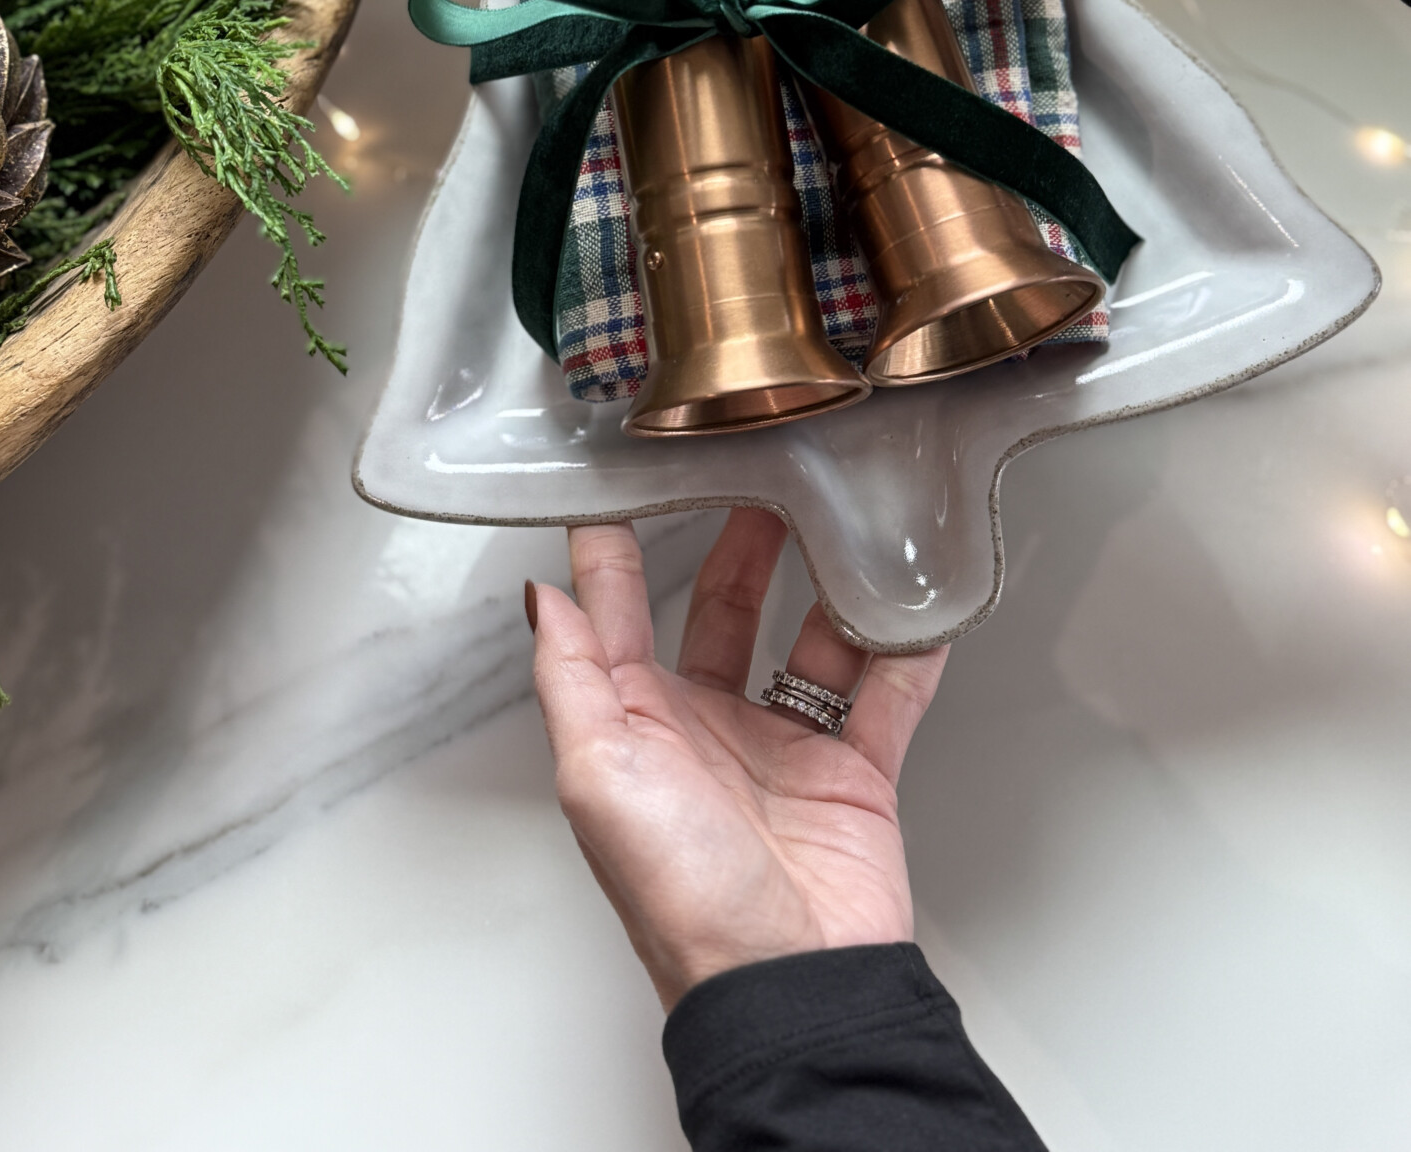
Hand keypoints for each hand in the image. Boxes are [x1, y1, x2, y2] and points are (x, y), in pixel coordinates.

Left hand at [528, 509, 946, 1011]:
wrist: (791, 980)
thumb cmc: (681, 894)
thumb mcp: (598, 775)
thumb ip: (571, 676)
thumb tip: (540, 595)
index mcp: (637, 725)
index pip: (618, 614)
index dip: (618, 548)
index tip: (629, 480)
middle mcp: (706, 728)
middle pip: (723, 611)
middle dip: (740, 544)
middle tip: (761, 477)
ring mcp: (783, 749)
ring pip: (808, 641)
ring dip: (826, 583)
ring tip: (844, 519)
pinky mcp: (854, 774)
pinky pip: (886, 695)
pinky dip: (906, 649)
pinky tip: (918, 602)